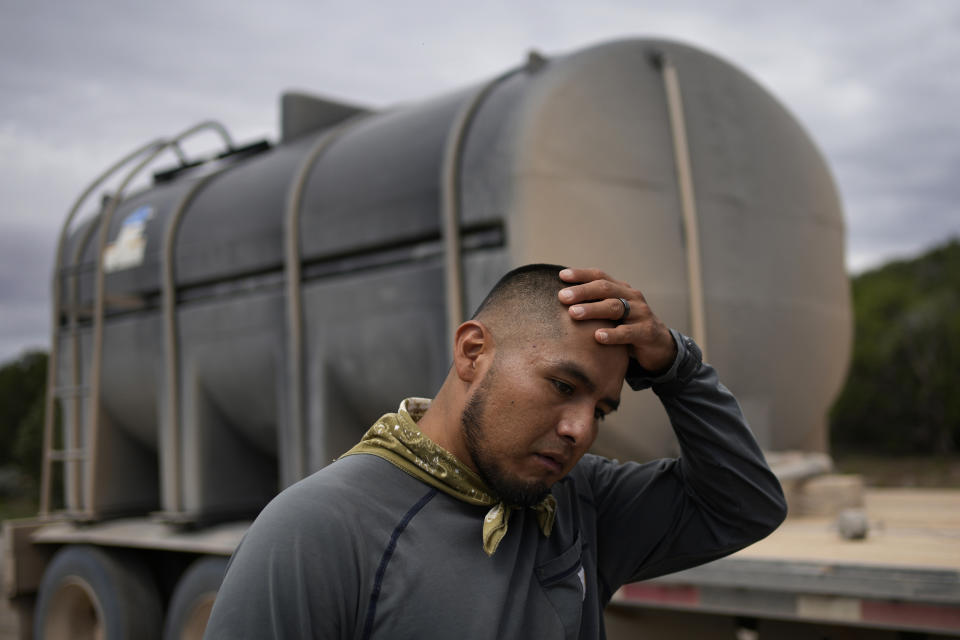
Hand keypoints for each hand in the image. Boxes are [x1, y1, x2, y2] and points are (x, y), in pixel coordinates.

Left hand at [558, 267, 676, 372]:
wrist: (658, 346)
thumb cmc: (627, 327)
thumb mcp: (612, 313)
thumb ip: (594, 304)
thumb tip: (560, 299)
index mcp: (621, 289)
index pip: (600, 276)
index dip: (581, 274)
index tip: (562, 276)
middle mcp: (631, 297)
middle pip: (605, 289)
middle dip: (582, 291)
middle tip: (562, 297)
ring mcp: (641, 313)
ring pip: (615, 307)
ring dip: (592, 309)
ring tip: (574, 313)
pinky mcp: (647, 332)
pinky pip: (628, 332)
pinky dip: (612, 334)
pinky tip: (597, 336)